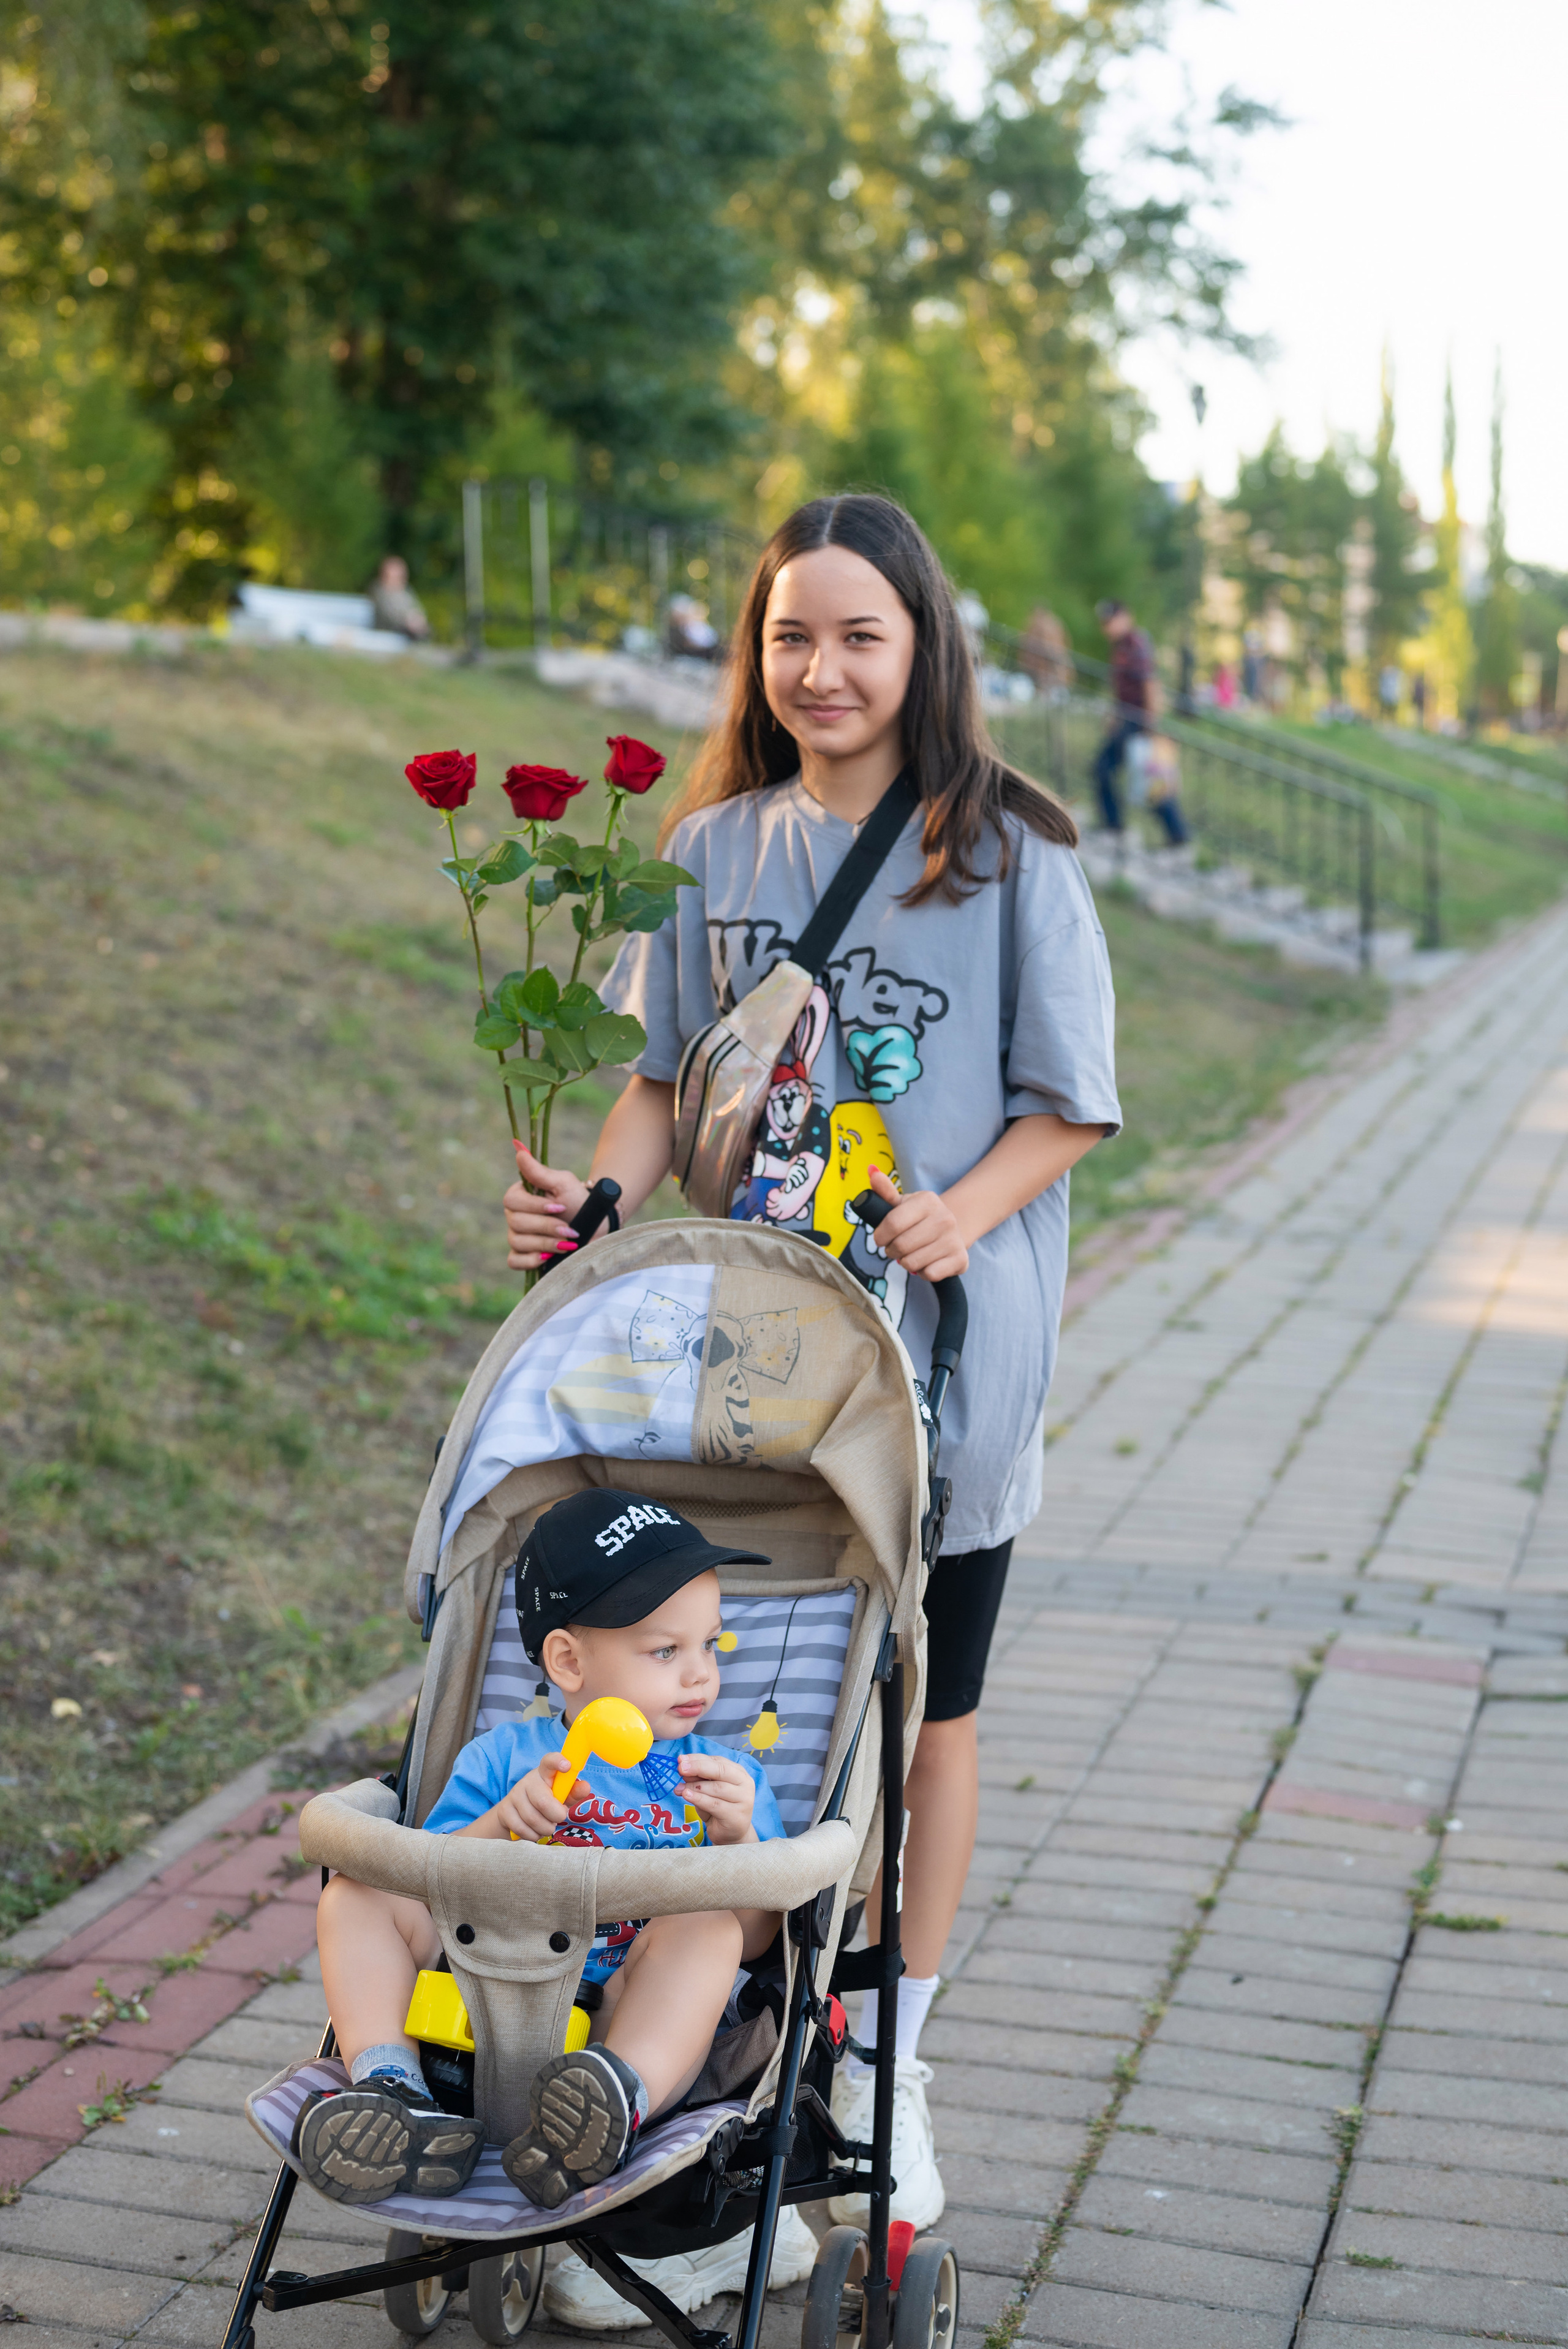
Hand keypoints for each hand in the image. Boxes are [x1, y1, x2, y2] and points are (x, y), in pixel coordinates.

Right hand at [489, 1754, 587, 1840]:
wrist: (516, 1813)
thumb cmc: (546, 1800)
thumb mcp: (561, 1795)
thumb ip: (573, 1792)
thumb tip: (585, 1787)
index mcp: (545, 1773)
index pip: (549, 1761)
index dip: (557, 1762)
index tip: (567, 1766)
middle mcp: (528, 1781)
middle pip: (543, 1801)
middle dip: (556, 1816)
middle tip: (559, 1818)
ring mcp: (514, 1795)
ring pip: (533, 1819)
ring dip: (545, 1828)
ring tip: (547, 1825)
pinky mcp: (504, 1810)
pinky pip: (522, 1829)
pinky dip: (533, 1835)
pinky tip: (535, 1830)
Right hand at [503, 1144, 589, 1270]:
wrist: (595, 1225)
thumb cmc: (579, 1201)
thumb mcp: (563, 1183)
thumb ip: (539, 1171)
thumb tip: (519, 1151)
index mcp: (520, 1195)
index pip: (512, 1201)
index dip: (535, 1207)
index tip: (559, 1207)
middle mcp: (515, 1215)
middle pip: (516, 1223)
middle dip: (546, 1227)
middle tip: (569, 1229)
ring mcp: (518, 1236)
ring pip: (517, 1242)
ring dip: (545, 1243)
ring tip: (567, 1243)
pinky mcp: (524, 1256)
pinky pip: (514, 1261)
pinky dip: (530, 1261)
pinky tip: (547, 1257)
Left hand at [677, 1751, 757, 1846]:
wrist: (730, 1834)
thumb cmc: (718, 1808)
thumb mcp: (707, 1790)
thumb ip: (699, 1779)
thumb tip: (683, 1768)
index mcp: (738, 1772)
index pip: (718, 1761)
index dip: (698, 1759)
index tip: (680, 1759)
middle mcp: (745, 1783)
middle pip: (720, 1770)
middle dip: (698, 1767)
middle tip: (681, 1768)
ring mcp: (744, 1800)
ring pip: (716, 1788)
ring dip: (695, 1786)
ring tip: (679, 1788)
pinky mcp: (736, 1815)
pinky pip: (714, 1804)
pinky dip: (698, 1799)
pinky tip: (686, 1795)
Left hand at [862, 1165, 968, 1280]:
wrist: (953, 1228)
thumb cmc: (920, 1217)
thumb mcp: (903, 1203)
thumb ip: (885, 1191)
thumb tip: (871, 1171)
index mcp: (928, 1201)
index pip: (892, 1223)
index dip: (880, 1236)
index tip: (880, 1238)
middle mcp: (945, 1218)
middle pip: (901, 1246)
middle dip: (892, 1251)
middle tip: (896, 1248)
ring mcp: (954, 1239)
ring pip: (912, 1263)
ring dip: (906, 1263)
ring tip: (911, 1253)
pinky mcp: (960, 1259)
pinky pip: (928, 1274)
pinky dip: (922, 1272)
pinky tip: (927, 1262)